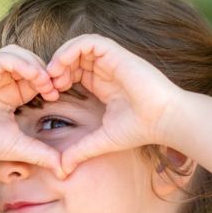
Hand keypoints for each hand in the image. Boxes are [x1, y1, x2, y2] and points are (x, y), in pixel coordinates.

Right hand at [0, 45, 64, 173]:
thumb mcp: (20, 146)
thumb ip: (42, 153)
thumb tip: (64, 170)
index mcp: (11, 91)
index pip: (35, 74)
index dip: (49, 80)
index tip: (57, 94)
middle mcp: (0, 78)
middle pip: (29, 58)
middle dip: (45, 70)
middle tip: (54, 87)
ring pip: (18, 53)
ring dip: (35, 64)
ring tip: (44, 83)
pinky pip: (5, 57)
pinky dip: (22, 63)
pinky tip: (32, 77)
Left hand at [45, 34, 186, 176]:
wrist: (163, 120)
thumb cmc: (138, 129)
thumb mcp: (101, 141)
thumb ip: (80, 151)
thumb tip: (61, 171)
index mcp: (101, 85)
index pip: (73, 72)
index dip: (57, 79)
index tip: (50, 96)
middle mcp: (105, 70)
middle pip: (72, 57)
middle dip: (56, 68)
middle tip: (48, 86)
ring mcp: (111, 60)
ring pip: (78, 46)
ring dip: (61, 57)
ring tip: (53, 75)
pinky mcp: (117, 54)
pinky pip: (89, 42)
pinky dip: (71, 49)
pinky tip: (62, 66)